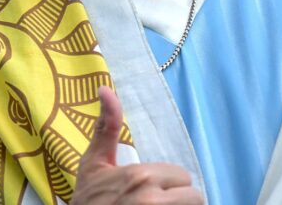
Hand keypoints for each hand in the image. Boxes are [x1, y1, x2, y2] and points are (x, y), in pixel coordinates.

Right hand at [72, 87, 203, 204]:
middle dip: (177, 198)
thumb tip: (105, 88)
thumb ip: (106, 126)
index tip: (149, 188)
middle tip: (156, 201)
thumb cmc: (88, 197)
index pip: (183, 176)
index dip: (168, 183)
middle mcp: (153, 199)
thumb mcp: (94, 161)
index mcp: (141, 176)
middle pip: (193, 196)